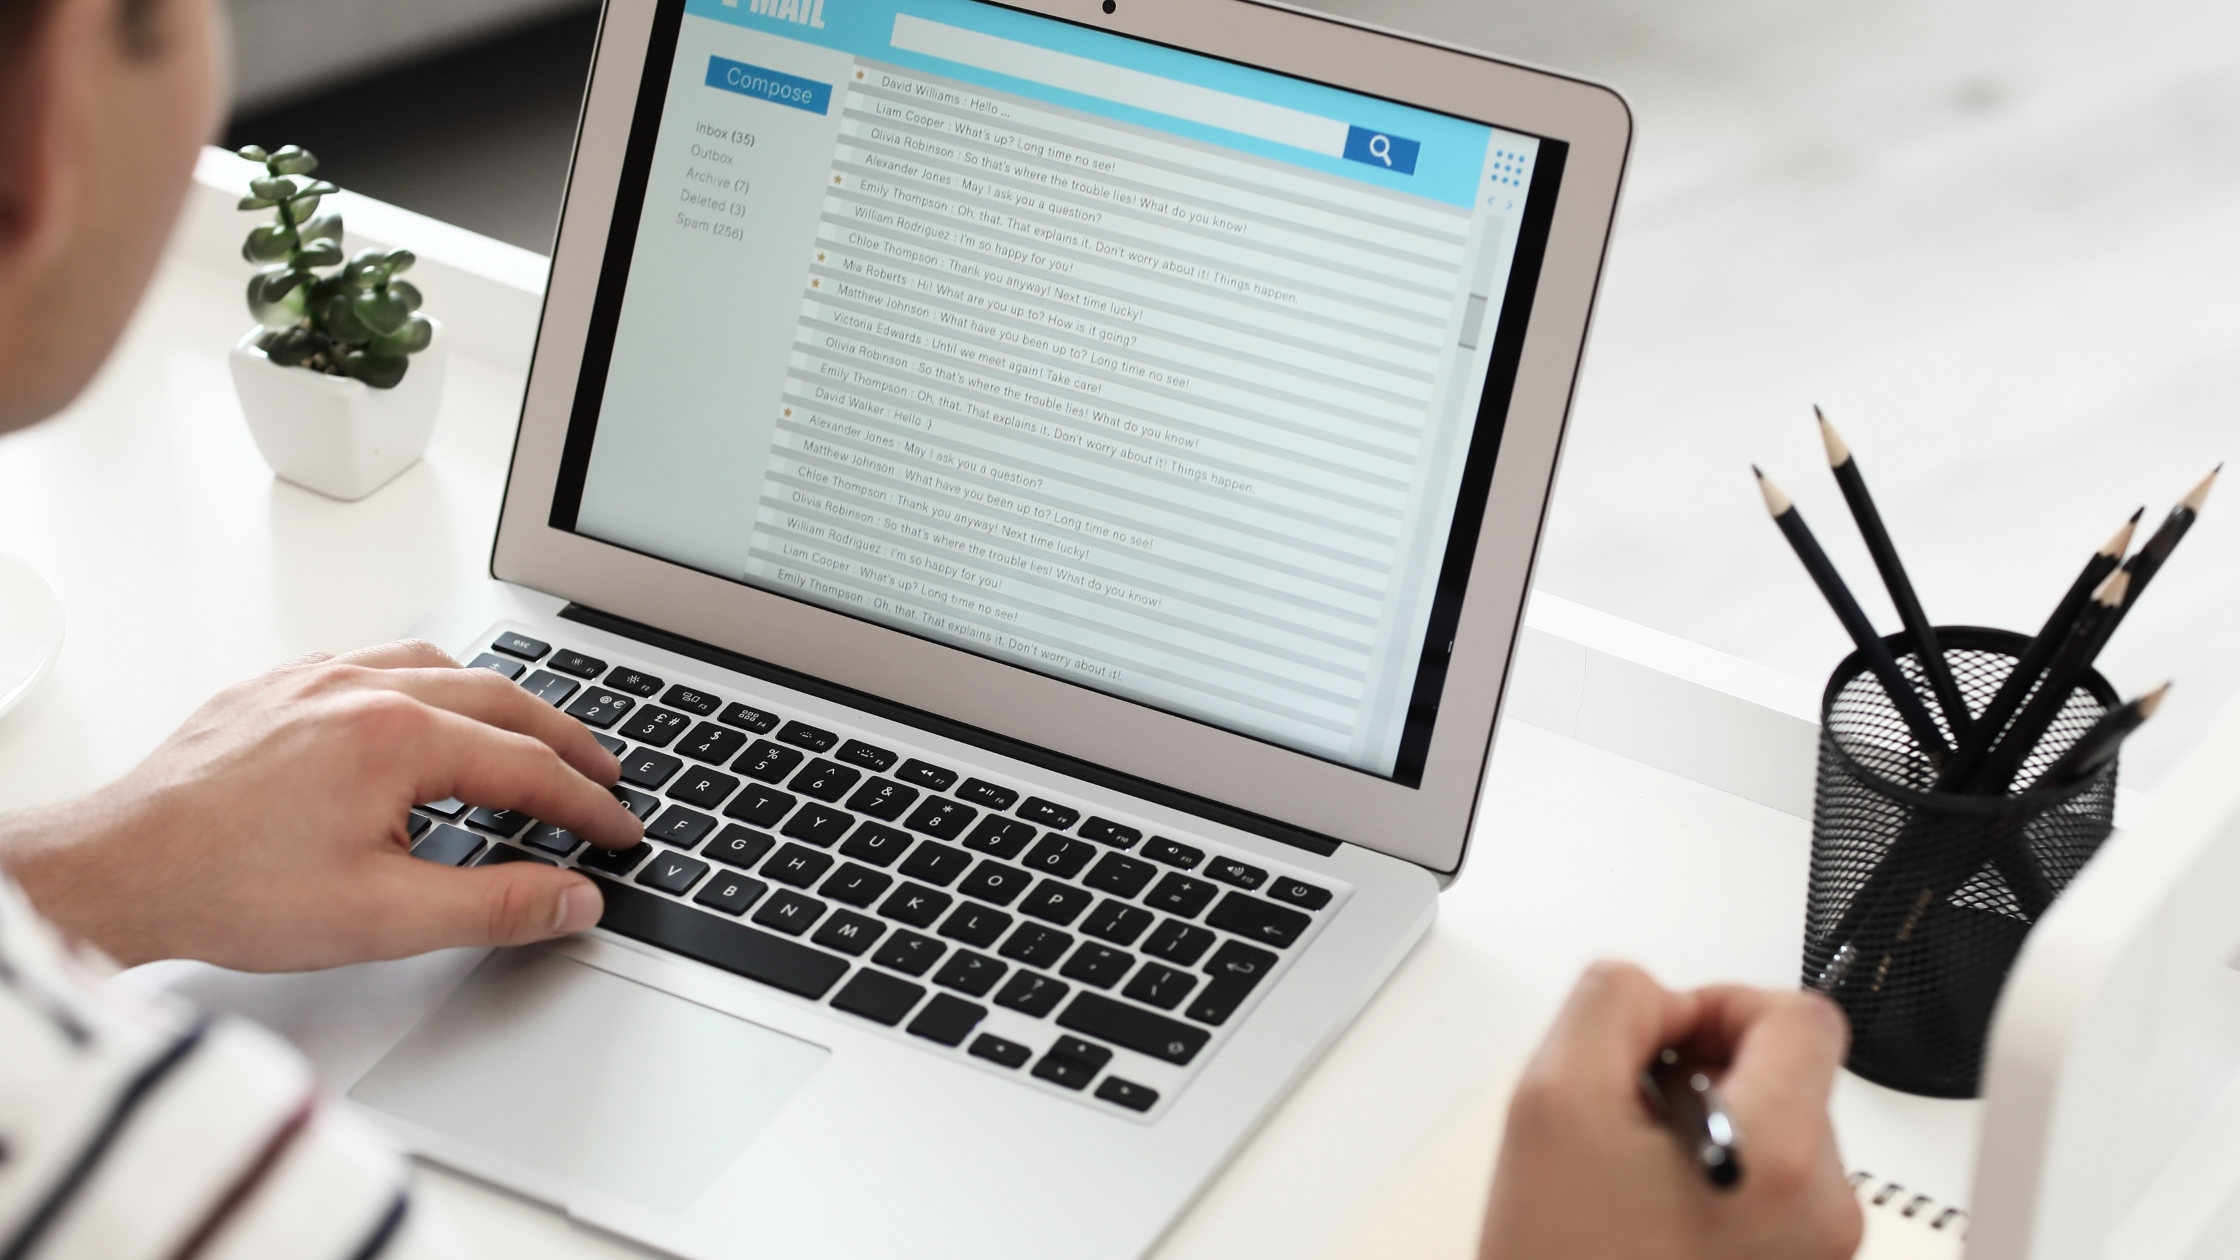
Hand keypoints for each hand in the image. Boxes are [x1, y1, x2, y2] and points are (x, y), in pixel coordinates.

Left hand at [0, 641, 644, 970]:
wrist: (116, 870)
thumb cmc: (226, 889)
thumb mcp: (384, 918)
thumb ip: (497, 906)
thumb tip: (573, 898)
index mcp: (398, 736)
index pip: (528, 767)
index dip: (588, 806)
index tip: (619, 832)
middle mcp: (362, 688)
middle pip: (502, 701)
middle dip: (565, 742)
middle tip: (603, 778)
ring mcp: (317, 679)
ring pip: (443, 668)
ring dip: (502, 704)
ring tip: (532, 740)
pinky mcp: (279, 686)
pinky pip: (380, 661)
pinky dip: (432, 686)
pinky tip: (428, 715)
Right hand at [1479, 962, 1861, 1259]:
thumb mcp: (1550, 1098)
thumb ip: (1614, 1002)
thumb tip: (1662, 997)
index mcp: (1779, 1159)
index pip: (1802, 1016)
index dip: (1720, 1004)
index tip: (1667, 1038)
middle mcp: (1823, 1215)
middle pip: (1790, 1073)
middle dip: (1707, 1073)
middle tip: (1628, 1120)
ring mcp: (1816, 1256)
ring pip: (1777, 1131)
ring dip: (1707, 1128)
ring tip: (1631, 1179)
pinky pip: (1772, 1192)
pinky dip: (1716, 1181)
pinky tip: (1651, 1214)